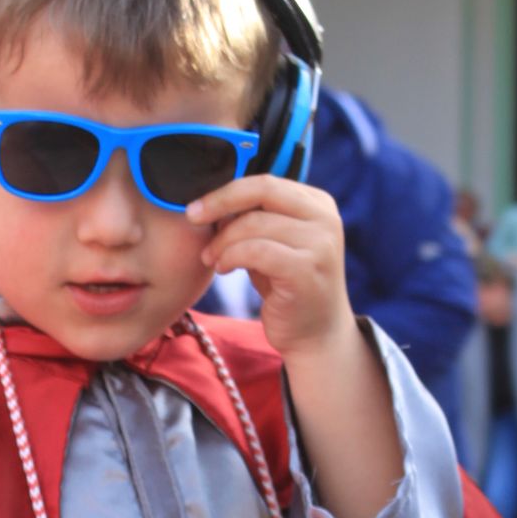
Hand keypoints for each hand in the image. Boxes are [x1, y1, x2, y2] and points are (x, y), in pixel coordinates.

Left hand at [187, 176, 354, 361]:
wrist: (314, 335)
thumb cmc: (286, 287)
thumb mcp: (271, 244)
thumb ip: (253, 218)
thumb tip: (211, 200)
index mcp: (317, 204)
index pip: (265, 182)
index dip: (227, 191)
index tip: (197, 207)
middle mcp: (324, 219)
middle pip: (262, 190)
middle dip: (220, 202)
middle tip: (192, 218)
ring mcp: (320, 244)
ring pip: (254, 223)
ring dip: (222, 241)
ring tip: (212, 259)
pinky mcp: (306, 271)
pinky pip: (256, 251)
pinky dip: (231, 256)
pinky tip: (223, 269)